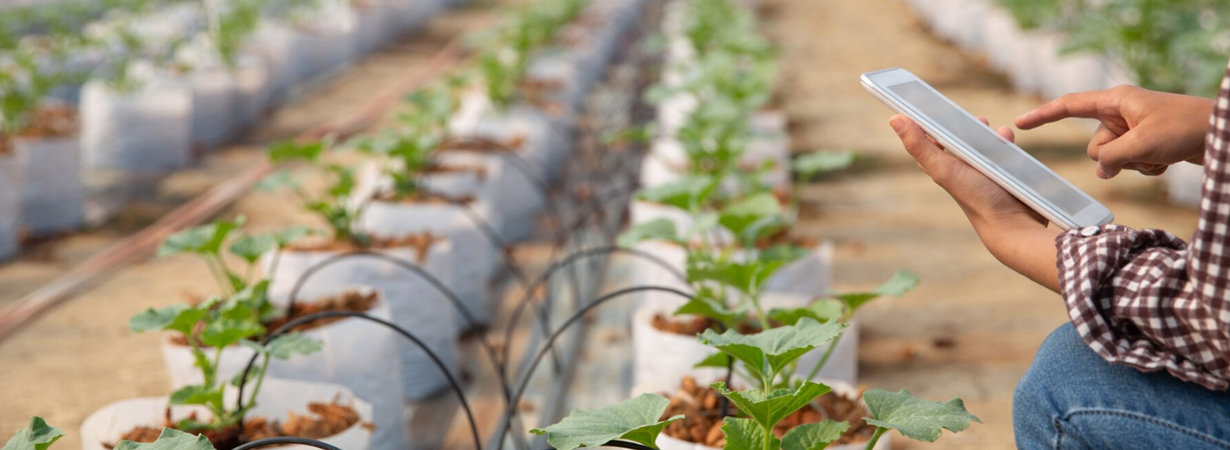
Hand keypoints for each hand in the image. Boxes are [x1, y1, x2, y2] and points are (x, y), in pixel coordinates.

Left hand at [889, 114, 1043, 232]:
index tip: (930, 104)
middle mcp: (959, 169)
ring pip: (981, 142)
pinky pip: (1001, 150)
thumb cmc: (976, 198)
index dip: (927, 123)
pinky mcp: (1002, 172)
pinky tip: (1007, 136)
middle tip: (973, 119)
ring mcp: (981, 171)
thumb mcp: (943, 169)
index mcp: (941, 167)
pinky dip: (1004, 141)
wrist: (1012, 223)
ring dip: (985, 131)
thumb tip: (894, 120)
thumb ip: (920, 146)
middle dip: (963, 125)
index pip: (928, 140)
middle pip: (956, 138)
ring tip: (991, 128)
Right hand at [1015, 85, 1213, 178]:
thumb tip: (1101, 171)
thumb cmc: (1184, 128)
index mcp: (1115, 101)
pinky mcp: (1144, 142)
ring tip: (1158, 156)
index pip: (1069, 106)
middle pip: (1095, 145)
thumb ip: (1110, 158)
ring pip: (1112, 158)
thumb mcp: (1140, 145)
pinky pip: (1129, 162)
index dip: (1042, 115)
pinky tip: (1165, 160)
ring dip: (1132, 164)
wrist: (1220, 134)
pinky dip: (1144, 166)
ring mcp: (1133, 129)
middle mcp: (1121, 112)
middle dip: (1114, 157)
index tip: (1019, 123)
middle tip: (1141, 152)